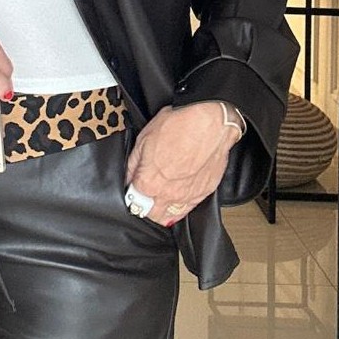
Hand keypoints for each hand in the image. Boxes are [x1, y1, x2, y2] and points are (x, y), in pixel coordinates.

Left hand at [126, 102, 237, 225]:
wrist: (209, 121)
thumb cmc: (178, 125)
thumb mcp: (144, 140)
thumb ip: (133, 164)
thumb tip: (129, 176)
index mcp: (149, 182)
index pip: (133, 201)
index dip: (131, 194)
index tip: (133, 189)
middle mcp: (168, 194)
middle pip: (150, 214)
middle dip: (144, 207)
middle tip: (145, 196)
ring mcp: (187, 196)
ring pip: (169, 217)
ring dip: (162, 211)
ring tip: (160, 199)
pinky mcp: (204, 192)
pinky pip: (189, 209)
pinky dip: (181, 206)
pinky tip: (178, 196)